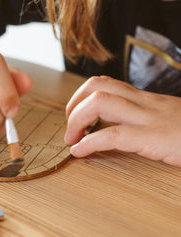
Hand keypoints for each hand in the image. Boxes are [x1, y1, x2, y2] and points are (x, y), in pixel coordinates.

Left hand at [64, 76, 180, 166]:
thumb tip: (112, 128)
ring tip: (72, 140)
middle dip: (72, 105)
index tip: (75, 119)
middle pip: (96, 86)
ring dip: (76, 121)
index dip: (80, 98)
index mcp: (145, 100)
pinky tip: (80, 153)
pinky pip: (112, 136)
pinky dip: (88, 143)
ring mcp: (150, 118)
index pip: (104, 83)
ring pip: (100, 102)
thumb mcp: (166, 121)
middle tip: (70, 129)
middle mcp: (145, 103)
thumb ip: (141, 119)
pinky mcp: (155, 138)